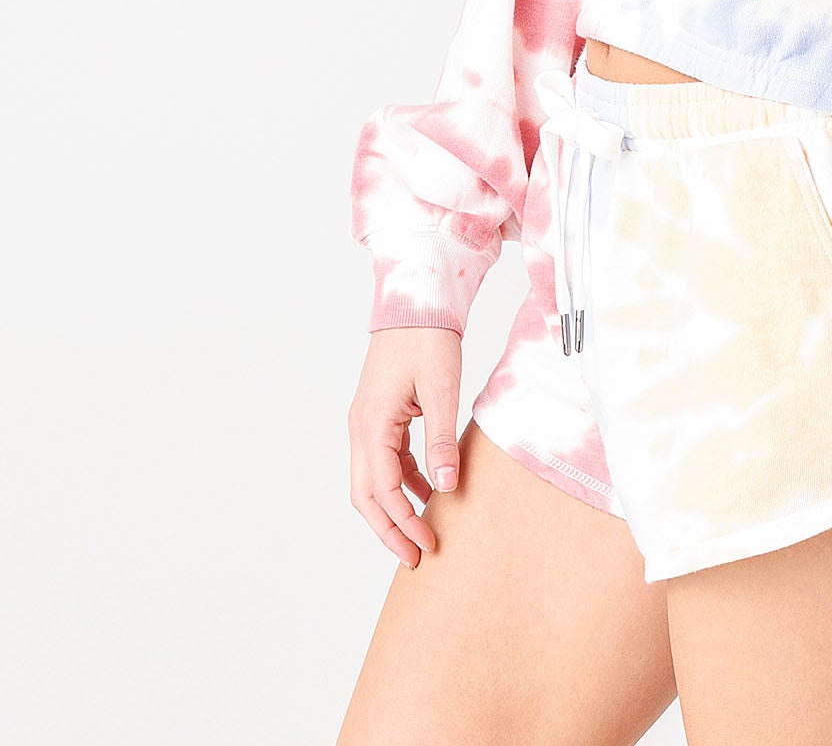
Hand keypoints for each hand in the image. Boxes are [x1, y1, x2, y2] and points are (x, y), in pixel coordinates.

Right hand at [347, 326, 464, 566]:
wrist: (416, 300)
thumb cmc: (427, 338)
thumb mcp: (441, 389)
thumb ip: (440, 439)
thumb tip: (444, 487)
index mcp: (371, 424)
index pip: (383, 491)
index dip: (403, 524)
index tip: (427, 546)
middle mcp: (361, 427)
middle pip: (367, 495)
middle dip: (389, 530)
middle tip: (416, 559)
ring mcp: (367, 422)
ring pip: (373, 480)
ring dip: (395, 509)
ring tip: (422, 533)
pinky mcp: (380, 415)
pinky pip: (386, 460)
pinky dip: (402, 482)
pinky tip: (428, 491)